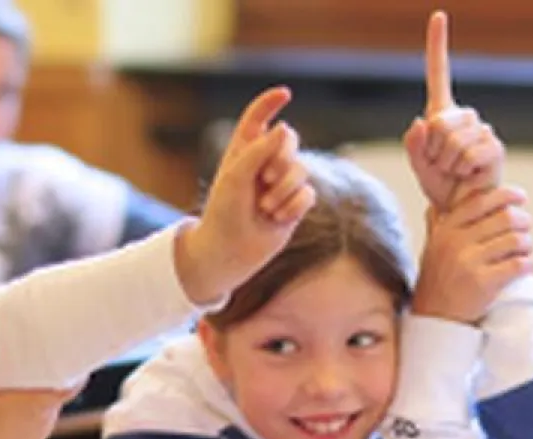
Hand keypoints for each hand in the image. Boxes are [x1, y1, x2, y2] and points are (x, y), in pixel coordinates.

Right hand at [0, 329, 80, 438]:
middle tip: (44, 346)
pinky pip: (41, 414)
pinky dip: (35, 402)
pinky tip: (16, 395)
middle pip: (60, 388)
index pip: (74, 382)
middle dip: (54, 369)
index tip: (74, 345)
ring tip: (27, 366)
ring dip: (42, 386)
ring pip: (50, 402)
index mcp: (38, 403)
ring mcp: (42, 431)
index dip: (78, 364)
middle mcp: (47, 417)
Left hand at [176, 87, 316, 305]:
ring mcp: (280, 184)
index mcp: (243, 151)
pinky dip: (293, 206)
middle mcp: (263, 163)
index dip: (270, 103)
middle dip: (282, 157)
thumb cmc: (224, 212)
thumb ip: (259, 150)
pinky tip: (276, 219)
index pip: (258, 118)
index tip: (284, 93)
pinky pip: (308, 194)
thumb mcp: (236, 176)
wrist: (228, 251)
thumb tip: (285, 127)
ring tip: (265, 207)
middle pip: (289, 140)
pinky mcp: (294, 204)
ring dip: (284, 189)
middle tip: (265, 178)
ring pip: (301, 170)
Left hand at [403, 11, 503, 210]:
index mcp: (443, 115)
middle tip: (440, 167)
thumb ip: (413, 146)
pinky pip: (468, 153)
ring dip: (445, 163)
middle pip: (440, 123)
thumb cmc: (440, 187)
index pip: (439, 75)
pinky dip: (460, 169)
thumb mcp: (418, 166)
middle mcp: (465, 118)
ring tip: (453, 173)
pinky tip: (467, 176)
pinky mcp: (494, 147)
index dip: (437, 47)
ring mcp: (482, 131)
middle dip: (432, 151)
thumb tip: (422, 124)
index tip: (438, 16)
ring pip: (452, 139)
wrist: (461, 210)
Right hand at [412, 185, 532, 324]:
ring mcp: (469, 263)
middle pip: (505, 218)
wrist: (434, 319)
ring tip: (523, 251)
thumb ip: (437, 224)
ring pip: (516, 240)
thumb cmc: (437, 282)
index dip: (506, 195)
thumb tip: (440, 203)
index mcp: (446, 230)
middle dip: (523, 221)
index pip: (481, 201)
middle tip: (525, 229)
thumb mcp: (431, 248)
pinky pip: (520, 264)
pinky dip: (529, 264)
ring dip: (527, 245)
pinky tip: (524, 267)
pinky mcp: (483, 283)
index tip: (521, 198)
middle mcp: (455, 243)